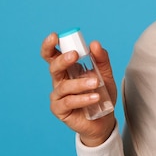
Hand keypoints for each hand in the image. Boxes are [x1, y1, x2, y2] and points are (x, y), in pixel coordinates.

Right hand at [40, 32, 116, 146]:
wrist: (104, 119)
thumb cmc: (102, 94)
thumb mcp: (106, 74)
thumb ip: (101, 59)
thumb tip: (95, 43)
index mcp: (67, 69)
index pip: (53, 55)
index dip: (50, 45)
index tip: (55, 36)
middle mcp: (60, 81)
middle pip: (53, 68)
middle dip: (62, 60)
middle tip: (74, 55)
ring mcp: (58, 96)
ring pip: (64, 86)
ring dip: (80, 83)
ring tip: (96, 83)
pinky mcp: (60, 110)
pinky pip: (68, 102)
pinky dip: (82, 98)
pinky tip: (94, 97)